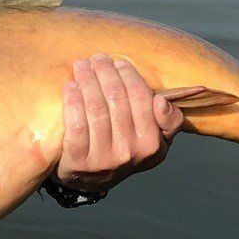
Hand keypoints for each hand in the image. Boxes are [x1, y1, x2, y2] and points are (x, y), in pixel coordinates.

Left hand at [56, 54, 182, 195]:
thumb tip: (162, 101)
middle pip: (116, 98)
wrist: (91, 180)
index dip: (129, 76)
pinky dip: (72, 101)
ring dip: (87, 80)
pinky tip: (70, 86)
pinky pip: (76, 124)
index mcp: (152, 143)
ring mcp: (102, 158)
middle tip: (98, 59)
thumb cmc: (125, 149)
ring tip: (82, 66)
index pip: (142, 98)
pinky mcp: (77, 161)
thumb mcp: (155, 140)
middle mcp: (129, 152)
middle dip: (105, 72)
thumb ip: (169, 122)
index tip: (119, 63)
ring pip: (96, 108)